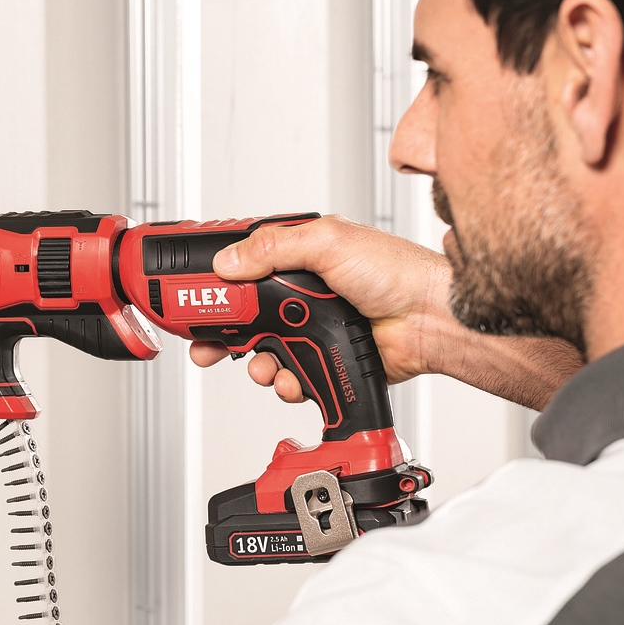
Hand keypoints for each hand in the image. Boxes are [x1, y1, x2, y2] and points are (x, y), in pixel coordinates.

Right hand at [187, 216, 581, 411]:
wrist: (432, 320)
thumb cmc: (397, 272)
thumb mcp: (328, 242)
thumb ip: (272, 248)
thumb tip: (229, 262)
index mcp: (299, 258)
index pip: (243, 269)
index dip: (214, 286)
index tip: (190, 299)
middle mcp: (303, 294)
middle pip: (243, 317)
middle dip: (222, 334)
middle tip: (206, 345)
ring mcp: (312, 329)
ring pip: (262, 352)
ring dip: (256, 363)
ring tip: (263, 364)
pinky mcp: (325, 360)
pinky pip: (290, 377)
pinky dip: (286, 382)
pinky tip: (294, 376)